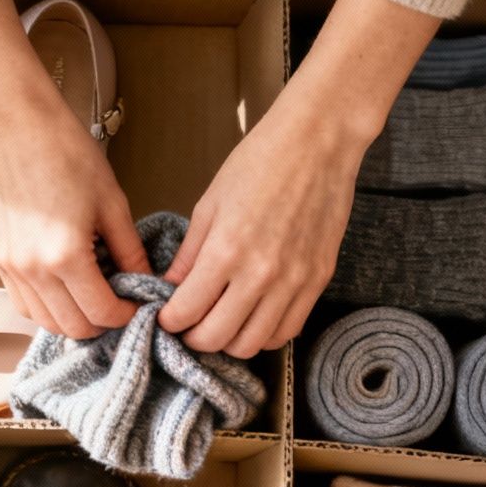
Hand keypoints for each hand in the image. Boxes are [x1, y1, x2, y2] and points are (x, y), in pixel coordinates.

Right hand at [0, 0, 141, 338]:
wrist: (16, 124)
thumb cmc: (65, 152)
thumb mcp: (112, 202)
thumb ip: (129, 250)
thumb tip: (145, 279)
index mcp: (65, 256)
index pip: (102, 313)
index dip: (126, 315)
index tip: (138, 303)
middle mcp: (32, 270)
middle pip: (73, 327)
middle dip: (102, 322)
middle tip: (119, 302)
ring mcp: (9, 267)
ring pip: (44, 322)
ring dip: (73, 319)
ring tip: (93, 296)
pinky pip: (22, 304)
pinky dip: (46, 308)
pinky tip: (64, 288)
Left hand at [158, 109, 361, 356]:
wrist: (319, 142)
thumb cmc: (261, 162)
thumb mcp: (210, 204)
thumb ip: (189, 253)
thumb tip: (170, 288)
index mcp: (226, 251)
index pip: (186, 313)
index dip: (169, 321)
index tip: (166, 316)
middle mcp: (260, 274)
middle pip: (216, 338)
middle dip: (193, 337)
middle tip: (189, 324)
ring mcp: (294, 282)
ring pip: (252, 344)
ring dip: (229, 341)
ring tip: (220, 322)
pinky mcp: (318, 281)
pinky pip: (287, 331)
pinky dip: (264, 334)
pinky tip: (253, 317)